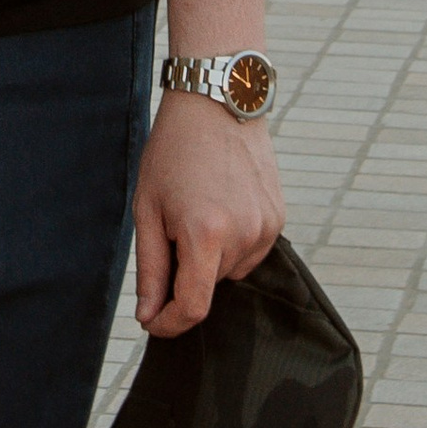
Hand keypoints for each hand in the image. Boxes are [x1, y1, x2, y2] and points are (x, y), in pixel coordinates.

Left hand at [131, 94, 282, 338]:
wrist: (217, 103)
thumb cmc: (173, 152)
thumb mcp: (148, 209)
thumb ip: (151, 269)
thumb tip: (149, 316)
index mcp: (206, 235)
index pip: (193, 308)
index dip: (169, 323)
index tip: (152, 321)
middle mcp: (244, 236)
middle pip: (209, 286)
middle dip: (185, 272)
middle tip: (171, 227)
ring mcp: (267, 227)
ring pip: (230, 270)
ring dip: (210, 257)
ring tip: (197, 209)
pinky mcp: (278, 218)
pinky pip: (250, 250)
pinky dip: (231, 242)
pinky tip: (219, 204)